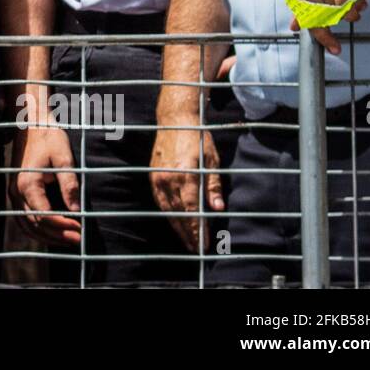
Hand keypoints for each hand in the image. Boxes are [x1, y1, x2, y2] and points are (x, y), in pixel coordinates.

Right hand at [10, 125, 80, 244]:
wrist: (31, 124)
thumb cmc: (49, 138)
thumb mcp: (64, 158)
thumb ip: (69, 185)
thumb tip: (76, 210)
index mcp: (28, 183)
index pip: (45, 215)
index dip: (63, 226)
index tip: (80, 230)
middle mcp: (16, 191)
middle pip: (35, 223)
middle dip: (57, 234)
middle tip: (78, 240)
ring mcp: (13, 192)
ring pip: (27, 224)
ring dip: (47, 236)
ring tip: (67, 240)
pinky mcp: (15, 192)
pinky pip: (22, 218)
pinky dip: (36, 229)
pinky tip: (50, 233)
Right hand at [150, 123, 222, 252]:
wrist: (174, 120)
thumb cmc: (198, 139)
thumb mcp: (212, 160)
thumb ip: (213, 186)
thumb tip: (217, 209)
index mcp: (186, 174)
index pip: (191, 209)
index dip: (198, 228)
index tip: (204, 243)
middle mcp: (169, 178)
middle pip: (178, 213)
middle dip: (188, 233)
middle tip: (196, 248)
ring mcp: (158, 178)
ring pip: (167, 209)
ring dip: (177, 227)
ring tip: (186, 241)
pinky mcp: (153, 176)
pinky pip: (160, 201)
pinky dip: (168, 214)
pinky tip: (175, 222)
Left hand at [288, 0, 369, 53]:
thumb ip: (308, 3)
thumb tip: (296, 25)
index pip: (306, 17)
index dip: (320, 35)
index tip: (330, 46)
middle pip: (323, 18)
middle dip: (339, 23)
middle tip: (350, 19)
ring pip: (337, 12)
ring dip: (352, 12)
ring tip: (357, 1)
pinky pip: (346, 5)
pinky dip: (355, 7)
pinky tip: (359, 0)